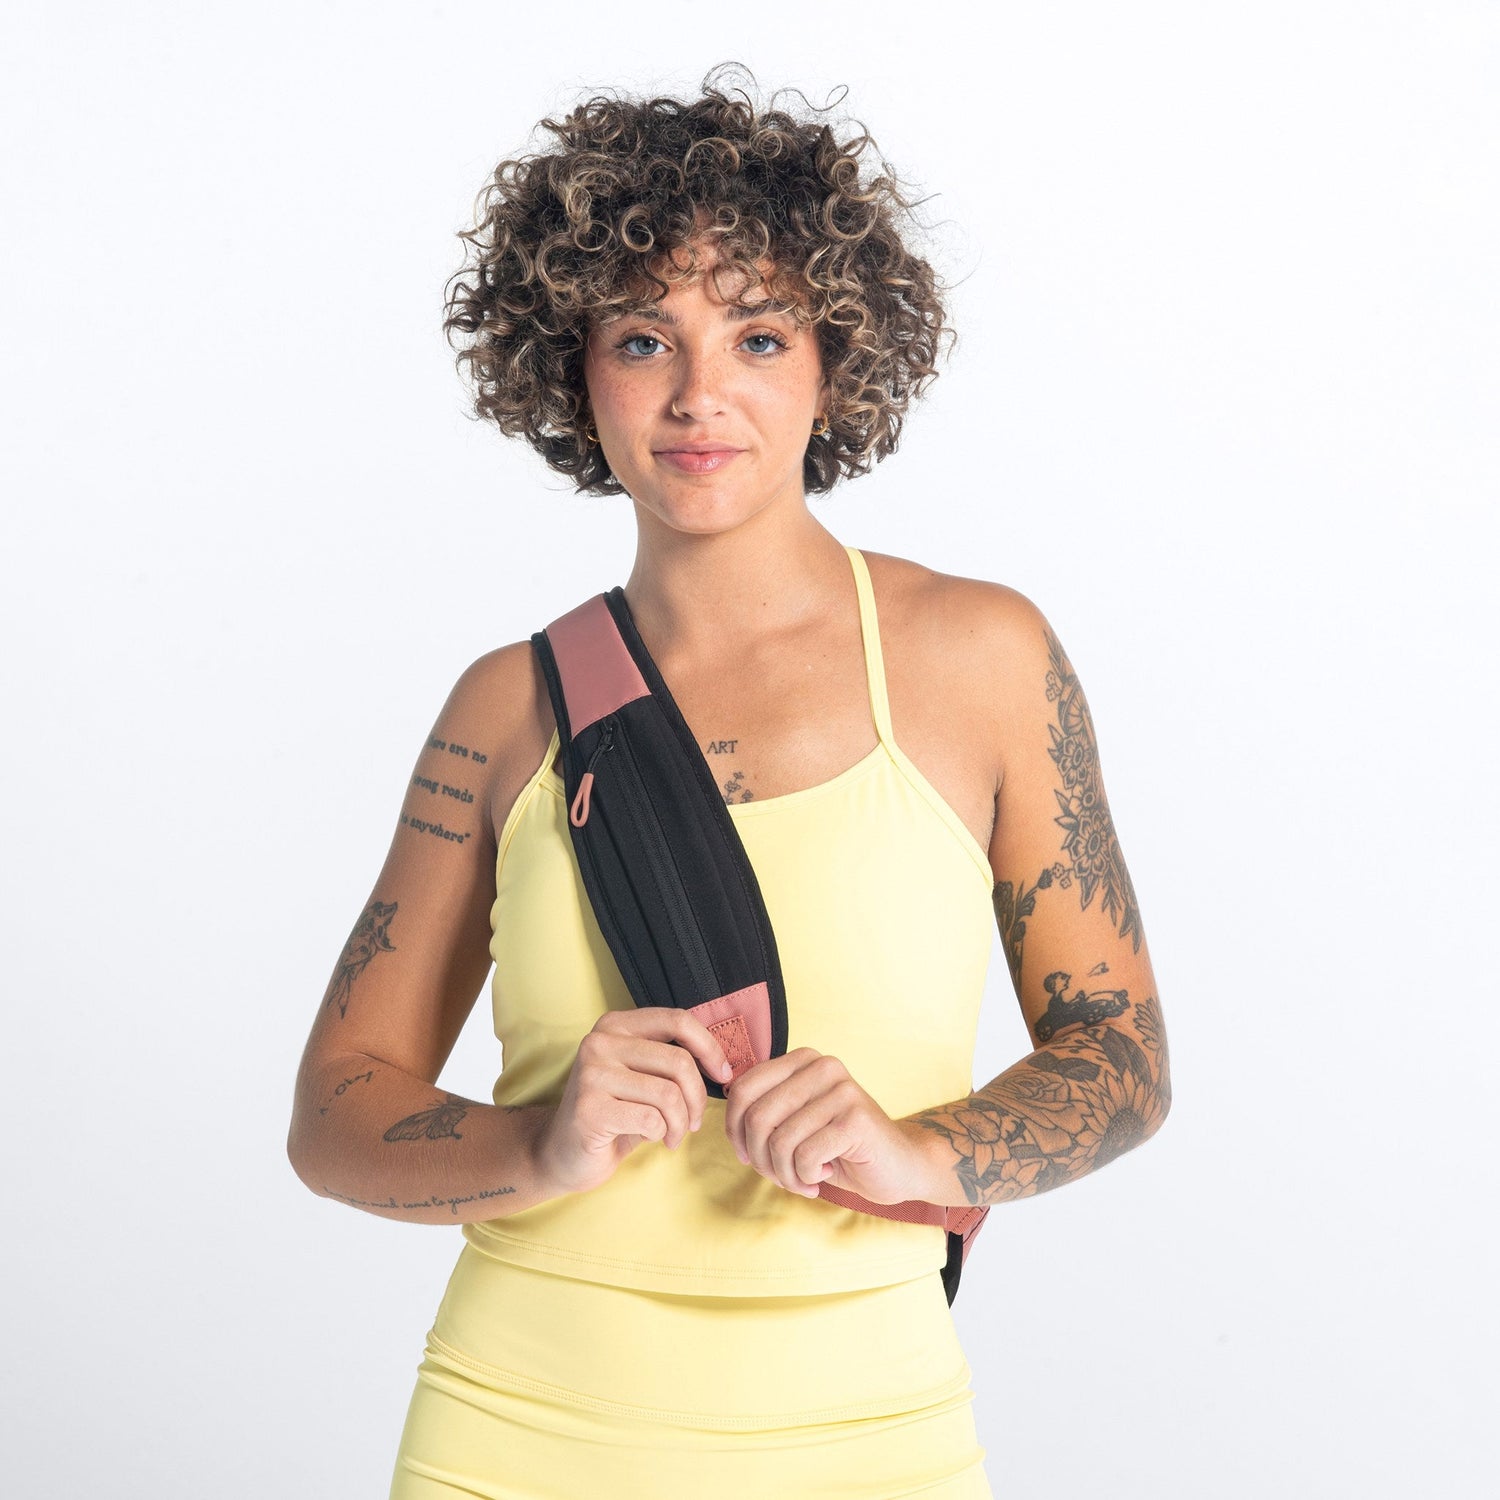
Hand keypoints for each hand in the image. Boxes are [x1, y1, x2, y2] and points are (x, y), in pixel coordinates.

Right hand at [533, 1008, 734, 1197]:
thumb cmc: (615, 1114)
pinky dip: (660, 1134)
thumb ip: (670, 1060)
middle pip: (678, 1061)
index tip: (723, 1074)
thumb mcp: (642, 1077)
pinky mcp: (590, 1108)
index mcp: (615, 1024)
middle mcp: (600, 1042)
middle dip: (697, 1098)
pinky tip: (650, 1138)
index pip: (677, 1020)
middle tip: (693, 1122)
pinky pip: (651, 1119)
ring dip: (680, 1123)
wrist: (563, 1153)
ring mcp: (591, 1073)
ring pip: (668, 1094)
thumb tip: (722, 1062)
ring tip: (672, 1135)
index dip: (709, 1047)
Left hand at [721, 1048, 930, 1206]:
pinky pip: (804, 1156)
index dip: (734, 1130)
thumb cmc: (838, 1148)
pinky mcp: (855, 1118)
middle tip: (780, 1176)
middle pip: (757, 1116)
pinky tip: (823, 1175)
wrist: (898, 1166)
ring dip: (784, 1174)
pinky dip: (805, 1177)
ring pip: (779, 1141)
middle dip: (760, 1158)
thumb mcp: (795, 1123)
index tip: (748, 1156)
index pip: (742, 1089)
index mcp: (802, 1060)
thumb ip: (765, 1111)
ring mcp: (841, 1089)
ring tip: (802, 1180)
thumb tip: (725, 1117)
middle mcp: (821, 1065)